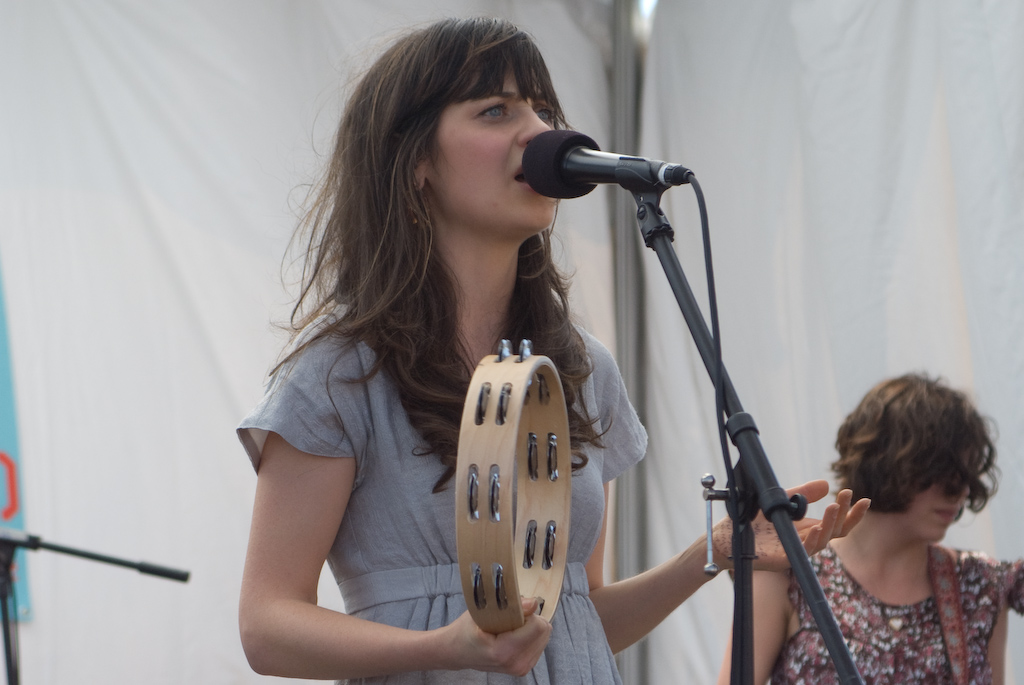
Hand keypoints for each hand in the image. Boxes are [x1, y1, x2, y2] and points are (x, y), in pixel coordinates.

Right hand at [443, 597, 551, 675]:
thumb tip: (534, 602)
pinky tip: (514, 635)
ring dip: (531, 626)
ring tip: (510, 627)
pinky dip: (530, 634)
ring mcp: (521, 668)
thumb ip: (509, 607)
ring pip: (544, 636)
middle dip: (531, 618)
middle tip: (511, 618)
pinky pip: (540, 643)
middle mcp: (516, 664)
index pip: (537, 626)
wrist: (456, 652)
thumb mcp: (481, 613)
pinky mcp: (524, 668)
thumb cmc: (465, 630)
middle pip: (544, 631)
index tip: (513, 610)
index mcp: (504, 652)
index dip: (528, 612)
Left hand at [711, 481, 868, 571]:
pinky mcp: (783, 560)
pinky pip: (802, 554)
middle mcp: (806, 541)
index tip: (863, 499)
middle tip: (847, 496)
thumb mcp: (781, 501)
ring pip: (822, 542)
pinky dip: (811, 541)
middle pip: (835, 533)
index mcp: (809, 529)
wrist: (728, 536)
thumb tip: (826, 484)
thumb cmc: (754, 521)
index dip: (851, 514)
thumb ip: (802, 494)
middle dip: (845, 515)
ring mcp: (796, 552)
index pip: (837, 524)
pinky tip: (815, 530)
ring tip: (833, 507)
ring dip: (829, 524)